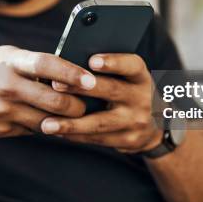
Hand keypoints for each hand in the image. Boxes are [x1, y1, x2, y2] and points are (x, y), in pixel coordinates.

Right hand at [0, 45, 95, 140]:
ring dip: (64, 121)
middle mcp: (7, 86)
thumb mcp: (7, 57)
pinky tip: (50, 122)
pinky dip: (43, 127)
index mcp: (11, 62)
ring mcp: (2, 110)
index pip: (48, 65)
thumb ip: (35, 64)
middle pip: (54, 101)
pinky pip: (32, 131)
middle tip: (87, 104)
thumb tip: (73, 74)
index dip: (72, 74)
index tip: (92, 80)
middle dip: (77, 106)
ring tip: (75, 116)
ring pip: (47, 122)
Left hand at [40, 54, 162, 152]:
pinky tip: (56, 132)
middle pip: (112, 91)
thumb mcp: (128, 78)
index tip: (92, 61)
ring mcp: (136, 121)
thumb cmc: (129, 92)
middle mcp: (142, 98)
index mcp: (140, 76)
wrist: (155, 127)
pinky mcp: (127, 140)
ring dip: (72, 124)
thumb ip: (108, 71)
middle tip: (56, 85)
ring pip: (101, 122)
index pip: (131, 65)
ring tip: (47, 124)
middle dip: (82, 89)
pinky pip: (97, 138)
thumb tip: (69, 64)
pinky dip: (74, 136)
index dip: (113, 62)